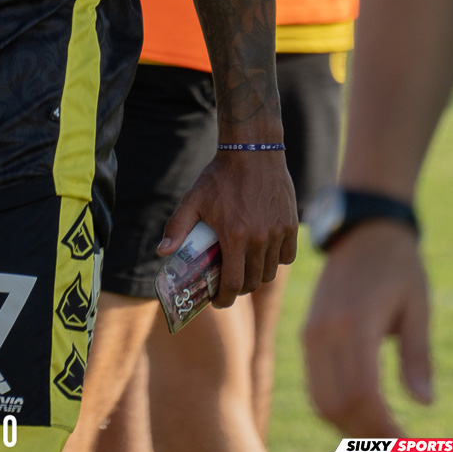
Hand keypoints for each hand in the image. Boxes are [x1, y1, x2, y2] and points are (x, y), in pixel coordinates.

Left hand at [156, 149, 297, 305]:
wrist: (252, 151)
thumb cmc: (220, 176)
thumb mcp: (194, 199)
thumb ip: (178, 227)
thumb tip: (161, 253)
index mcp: (235, 236)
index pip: (233, 283)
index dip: (225, 298)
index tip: (217, 301)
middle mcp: (260, 238)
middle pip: (252, 281)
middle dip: (238, 288)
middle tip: (228, 283)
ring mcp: (278, 232)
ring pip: (270, 271)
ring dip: (256, 275)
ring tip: (244, 268)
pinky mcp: (290, 225)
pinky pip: (286, 256)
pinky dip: (276, 260)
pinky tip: (263, 253)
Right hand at [303, 220, 431, 435]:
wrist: (361, 230)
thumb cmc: (398, 267)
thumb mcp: (418, 307)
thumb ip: (419, 355)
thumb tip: (424, 404)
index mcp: (355, 323)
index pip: (363, 394)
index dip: (383, 429)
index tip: (409, 448)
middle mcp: (325, 331)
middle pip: (338, 405)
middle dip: (368, 437)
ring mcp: (312, 333)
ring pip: (321, 401)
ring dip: (350, 429)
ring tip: (383, 439)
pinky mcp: (308, 334)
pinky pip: (315, 385)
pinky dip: (335, 410)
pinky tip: (363, 415)